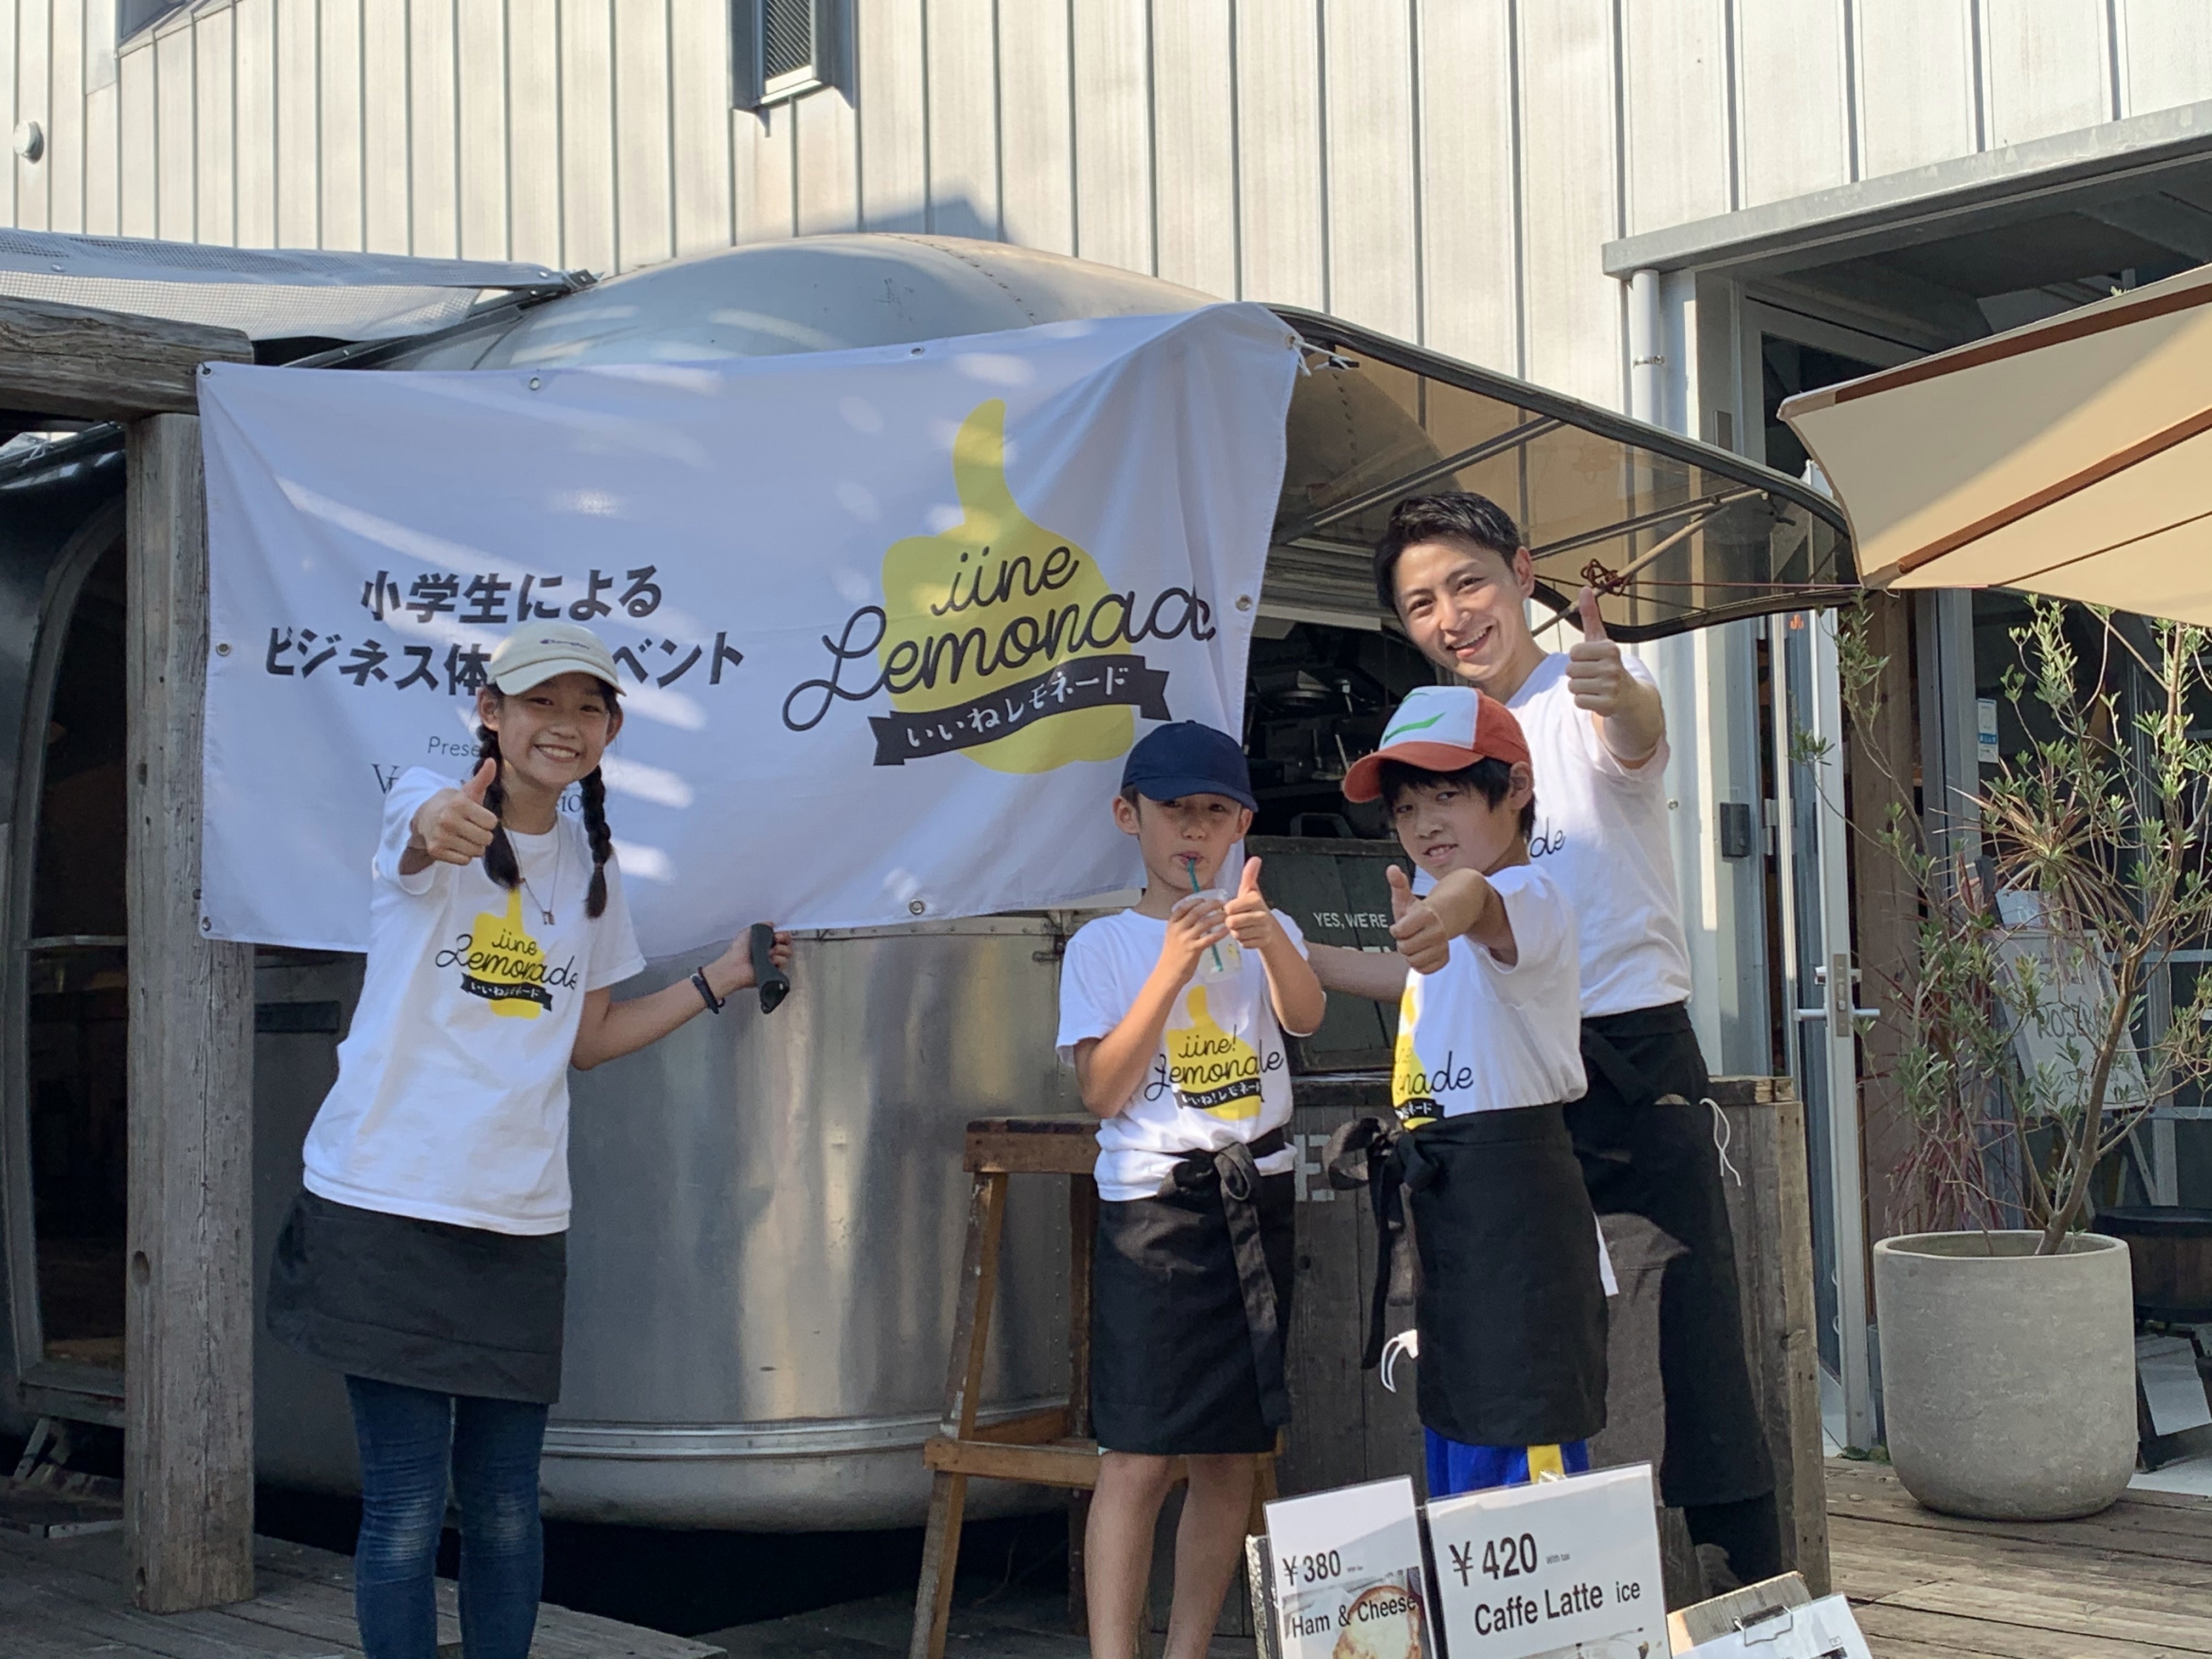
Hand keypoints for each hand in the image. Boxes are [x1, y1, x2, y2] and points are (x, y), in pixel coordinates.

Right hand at [410, 759, 499, 865]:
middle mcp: (448, 820)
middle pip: (486, 839)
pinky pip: (464, 861)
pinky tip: (456, 844)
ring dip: (474, 846)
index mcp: (459, 804)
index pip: (492, 823)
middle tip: (471, 827)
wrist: (426, 816)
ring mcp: (440, 836)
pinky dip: (463, 855)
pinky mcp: (436, 851)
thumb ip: (483, 778)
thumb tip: (493, 762)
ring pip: (476, 852)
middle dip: (483, 835)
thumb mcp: (469, 791)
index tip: (477, 816)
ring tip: (463, 836)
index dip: (488, 821)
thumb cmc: (455, 805)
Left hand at [704, 926, 792, 997]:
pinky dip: (778, 960)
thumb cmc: (738, 950)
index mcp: (765, 942)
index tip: (777, 934)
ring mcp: (773, 962)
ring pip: (787, 952)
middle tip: (776, 941)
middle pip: (787, 943)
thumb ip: (762, 926)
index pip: (781, 936)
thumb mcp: (748, 931)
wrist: (735, 965)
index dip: (782, 934)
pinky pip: (784, 963)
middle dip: (784, 939)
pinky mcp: (775, 971)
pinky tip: (770, 960)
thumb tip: (772, 924)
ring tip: (769, 953)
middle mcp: (770, 952)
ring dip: (780, 950)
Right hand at [1159, 890, 1230, 981]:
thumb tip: (1197, 915)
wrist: (1168, 973)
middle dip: (1211, 904)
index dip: (1196, 900)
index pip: (1183, 907)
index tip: (1206, 898)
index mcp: (1172, 924)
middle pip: (1196, 911)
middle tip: (1222, 903)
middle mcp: (1178, 929)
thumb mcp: (1173, 936)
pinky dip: (1219, 933)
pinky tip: (1226, 930)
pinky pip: (1210, 938)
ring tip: (1227, 915)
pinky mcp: (1194, 949)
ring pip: (1205, 923)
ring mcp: (1186, 939)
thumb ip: (1182, 926)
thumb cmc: (1172, 955)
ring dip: (1218, 917)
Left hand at [1222, 857, 1282, 950]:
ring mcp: (1263, 930)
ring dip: (1236, 932)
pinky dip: (1243, 940)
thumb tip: (1255, 858)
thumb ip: (1249, 876)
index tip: (1236, 908)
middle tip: (1238, 919)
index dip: (1229, 909)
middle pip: (1231, 923)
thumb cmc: (1253, 907)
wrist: (1269, 927)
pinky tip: (1249, 934)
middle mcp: (1262, 915)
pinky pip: (1243, 943)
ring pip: (1236, 934)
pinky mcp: (1262, 942)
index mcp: (1256, 900)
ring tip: (1244, 926)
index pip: (1229, 908)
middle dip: (1231, 922)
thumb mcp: (1249, 891)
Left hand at [1385, 865, 1450, 974]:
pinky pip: (1425, 970)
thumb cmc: (1421, 910)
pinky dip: (1421, 964)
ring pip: (1414, 962)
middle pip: (1405, 949)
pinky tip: (1423, 952)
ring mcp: (1442, 946)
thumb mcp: (1407, 897)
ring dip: (1410, 954)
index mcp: (1426, 915)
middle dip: (1403, 943)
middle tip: (1408, 935)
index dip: (1397, 930)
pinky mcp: (1444, 958)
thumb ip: (1398, 884)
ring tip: (1415, 943)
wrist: (1445, 918)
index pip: (1400, 932)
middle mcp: (1437, 931)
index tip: (1401, 926)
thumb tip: (1391, 869)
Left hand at [1565, 586, 1631, 715]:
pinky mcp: (1608, 704)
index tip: (1592, 661)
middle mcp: (1613, 666)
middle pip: (1570, 670)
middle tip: (1594, 676)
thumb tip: (1585, 588)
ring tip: (1595, 686)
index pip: (1573, 652)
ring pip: (1573, 686)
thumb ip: (1590, 615)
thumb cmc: (1610, 665)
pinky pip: (1578, 701)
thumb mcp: (1601, 640)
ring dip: (1580, 688)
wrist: (1630, 696)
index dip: (1578, 658)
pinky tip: (1597, 698)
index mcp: (1610, 648)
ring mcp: (1611, 686)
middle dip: (1577, 674)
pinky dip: (1584, 701)